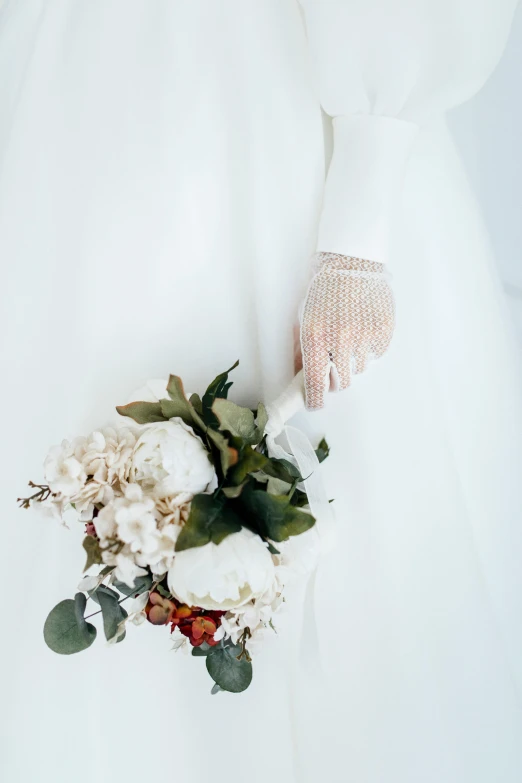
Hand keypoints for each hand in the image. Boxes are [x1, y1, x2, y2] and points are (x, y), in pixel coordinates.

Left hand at [300, 252, 394, 409]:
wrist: (351, 261)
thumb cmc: (324, 289)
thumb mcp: (305, 317)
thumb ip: (302, 348)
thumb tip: (299, 372)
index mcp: (315, 337)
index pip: (316, 383)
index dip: (315, 399)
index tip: (314, 403)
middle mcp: (340, 339)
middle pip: (341, 383)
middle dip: (335, 378)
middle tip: (333, 362)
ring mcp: (364, 336)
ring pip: (359, 368)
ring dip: (353, 360)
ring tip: (349, 334)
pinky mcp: (383, 331)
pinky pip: (376, 354)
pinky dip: (369, 347)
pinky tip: (363, 326)